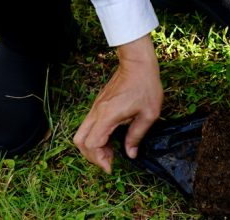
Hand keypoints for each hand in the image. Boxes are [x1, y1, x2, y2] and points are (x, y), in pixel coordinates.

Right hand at [73, 34, 161, 171]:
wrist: (138, 63)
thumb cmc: (145, 85)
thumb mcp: (149, 113)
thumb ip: (137, 135)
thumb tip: (130, 153)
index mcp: (108, 115)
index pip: (92, 143)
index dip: (99, 159)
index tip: (111, 167)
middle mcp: (97, 112)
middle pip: (80, 141)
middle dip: (91, 156)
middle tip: (109, 161)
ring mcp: (96, 107)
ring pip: (81, 133)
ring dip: (92, 147)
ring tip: (110, 152)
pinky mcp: (99, 104)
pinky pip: (89, 125)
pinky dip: (94, 137)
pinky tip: (110, 139)